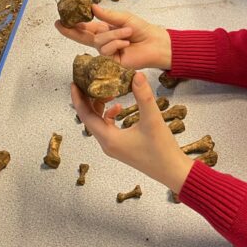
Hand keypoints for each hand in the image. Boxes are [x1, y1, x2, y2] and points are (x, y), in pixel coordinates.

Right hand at [55, 2, 170, 70]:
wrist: (155, 44)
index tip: (61, 20)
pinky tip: (126, 43)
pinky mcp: (112, 62)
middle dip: (71, 31)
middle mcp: (104, 42)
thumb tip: (92, 7)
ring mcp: (107, 53)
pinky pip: (106, 51)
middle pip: (83, 37)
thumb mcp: (124, 18)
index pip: (85, 28)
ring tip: (128, 33)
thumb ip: (107, 15)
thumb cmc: (142, 30)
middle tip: (61, 25)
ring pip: (99, 42)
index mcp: (105, 30)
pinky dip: (116, 43)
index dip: (73, 25)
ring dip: (114, 35)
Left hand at [71, 72, 191, 193]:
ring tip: (105, 91)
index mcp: (109, 139)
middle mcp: (107, 144)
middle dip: (88, 100)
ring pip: (99, 123)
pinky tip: (119, 107)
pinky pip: (108, 128)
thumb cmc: (162, 150)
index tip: (74, 83)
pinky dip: (110, 115)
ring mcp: (114, 146)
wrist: (172, 171)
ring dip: (99, 107)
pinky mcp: (122, 146)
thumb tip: (136, 75)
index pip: (85, 116)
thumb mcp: (152, 120)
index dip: (78, 99)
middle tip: (89, 81)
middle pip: (90, 119)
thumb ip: (143, 96)